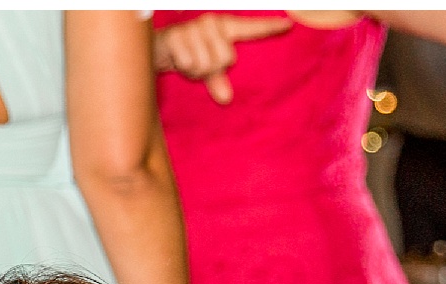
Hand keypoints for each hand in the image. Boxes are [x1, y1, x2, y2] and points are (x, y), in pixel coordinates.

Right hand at [152, 14, 291, 103]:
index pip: (251, 28)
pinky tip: (177, 59)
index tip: (288, 25)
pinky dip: (183, 67)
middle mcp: (211, 22)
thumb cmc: (188, 53)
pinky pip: (189, 63)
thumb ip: (218, 80)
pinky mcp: (177, 36)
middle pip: (226, 59)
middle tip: (199, 62)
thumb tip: (225, 98)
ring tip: (187, 60)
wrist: (157, 47)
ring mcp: (194, 28)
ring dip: (195, 69)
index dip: (269, 28)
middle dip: (212, 68)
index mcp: (224, 26)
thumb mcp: (206, 67)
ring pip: (206, 63)